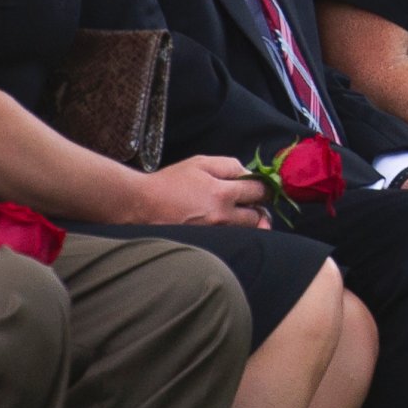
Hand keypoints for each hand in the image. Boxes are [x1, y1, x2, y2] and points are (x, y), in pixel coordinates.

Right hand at [138, 156, 271, 227]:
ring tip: (240, 214)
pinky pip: (232, 239)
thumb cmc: (170, 182)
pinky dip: (235, 232)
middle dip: (259, 208)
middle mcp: (222, 217)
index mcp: (222, 193)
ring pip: (247, 232)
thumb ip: (229, 165)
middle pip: (258, 217)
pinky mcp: (209, 244)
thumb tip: (248, 173)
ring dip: (250, 223)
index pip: (259, 191)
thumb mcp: (200, 163)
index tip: (260, 186)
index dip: (263, 187)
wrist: (143, 205)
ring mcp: (216, 234)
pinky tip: (227, 224)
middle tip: (252, 202)